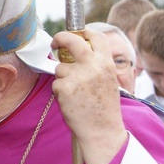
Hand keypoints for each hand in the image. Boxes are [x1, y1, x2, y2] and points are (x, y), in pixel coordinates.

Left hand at [51, 29, 127, 163]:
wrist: (102, 131)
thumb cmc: (103, 107)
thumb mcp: (108, 80)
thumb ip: (96, 64)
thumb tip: (77, 48)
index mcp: (106, 63)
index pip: (97, 36)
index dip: (85, 32)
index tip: (76, 33)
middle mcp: (92, 66)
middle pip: (71, 40)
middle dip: (60, 38)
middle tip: (55, 44)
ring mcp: (77, 76)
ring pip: (60, 68)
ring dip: (63, 78)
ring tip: (76, 94)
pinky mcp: (64, 87)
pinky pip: (55, 83)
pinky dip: (60, 91)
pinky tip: (72, 102)